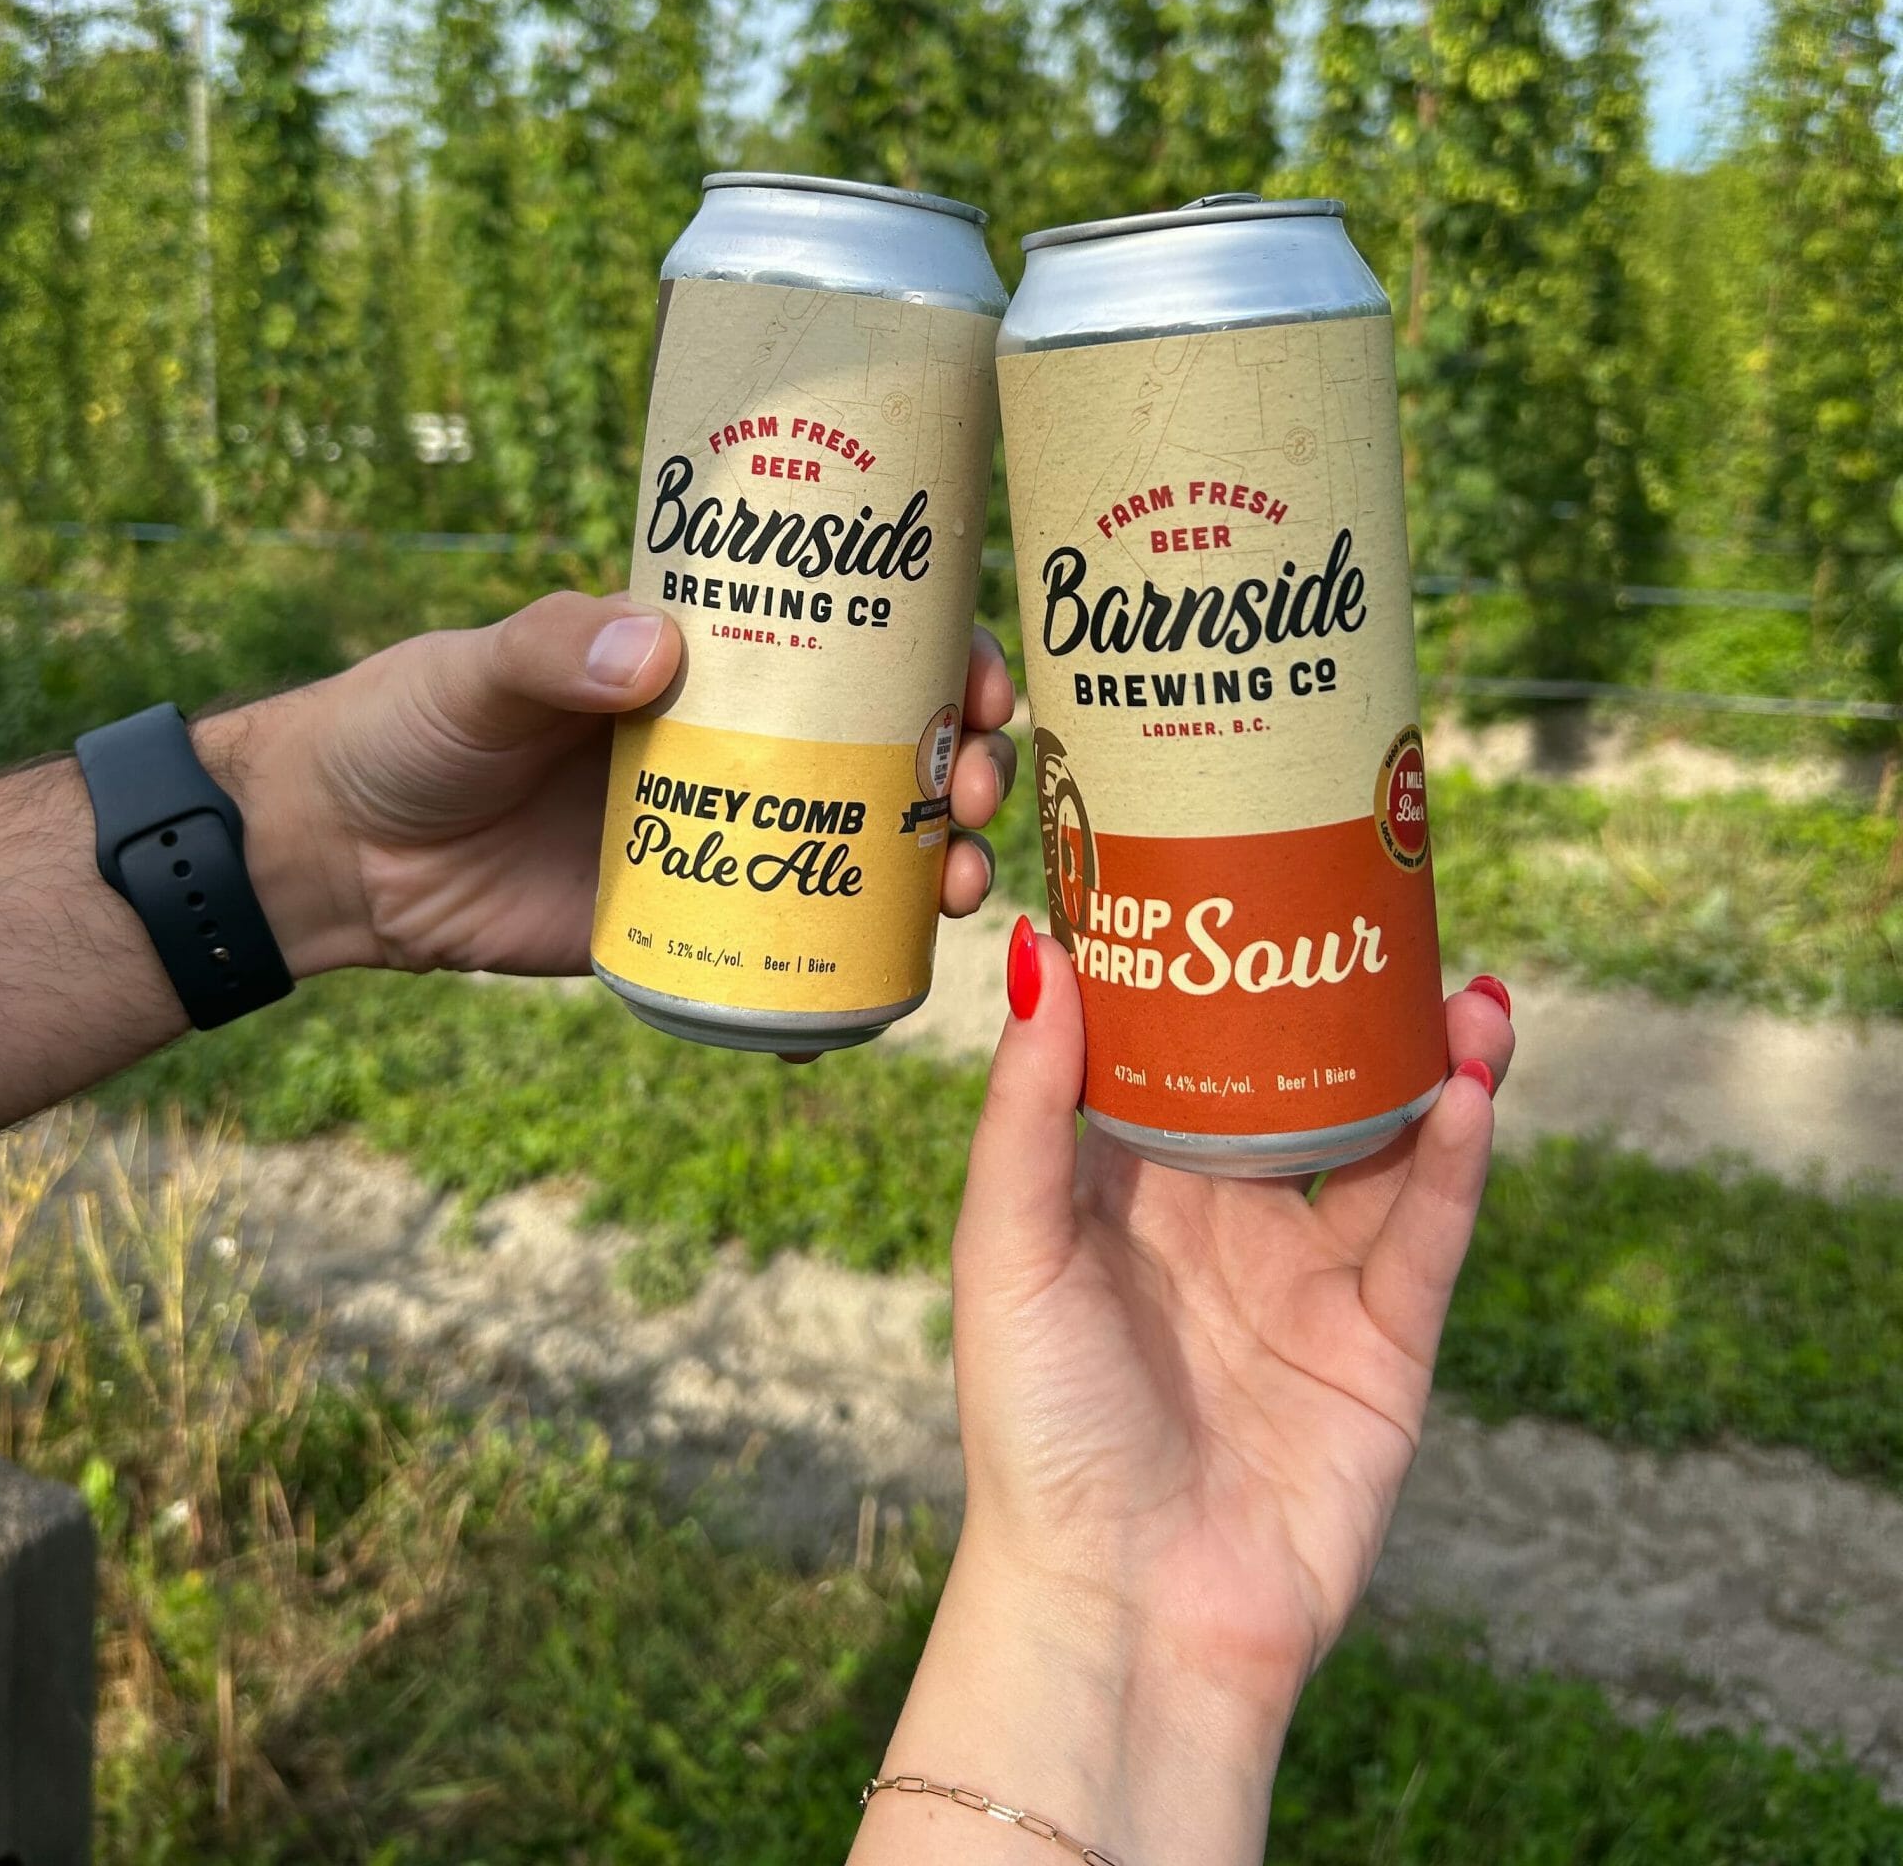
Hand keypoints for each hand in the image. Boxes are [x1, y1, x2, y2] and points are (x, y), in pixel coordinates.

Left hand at [222, 595, 1016, 981]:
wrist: (335, 855)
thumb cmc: (408, 724)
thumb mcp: (479, 670)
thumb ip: (552, 650)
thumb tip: (661, 646)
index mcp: (712, 657)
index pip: (858, 641)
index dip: (943, 657)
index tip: (981, 683)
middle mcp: (739, 743)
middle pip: (891, 750)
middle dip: (962, 769)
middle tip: (972, 790)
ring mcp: (723, 839)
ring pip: (862, 850)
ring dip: (932, 865)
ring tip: (952, 887)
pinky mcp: (687, 928)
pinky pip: (790, 952)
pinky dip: (849, 977)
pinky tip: (888, 992)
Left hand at [856, 939, 1510, 1865]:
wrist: (1122, 1613)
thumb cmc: (1037, 1430)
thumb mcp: (1008, 1248)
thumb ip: (1029, 1104)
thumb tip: (1033, 943)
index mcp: (1129, 1186)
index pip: (1186, 1047)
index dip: (1223, 961)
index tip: (1250, 862)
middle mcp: (1226, 1218)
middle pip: (1305, 1079)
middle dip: (1349, 1000)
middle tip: (1390, 910)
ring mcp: (1311, 1279)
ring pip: (1387, 1144)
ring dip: (1428, 1064)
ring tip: (1462, 987)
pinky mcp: (1382, 1346)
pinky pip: (1426, 1233)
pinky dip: (1455, 1160)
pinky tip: (1468, 1088)